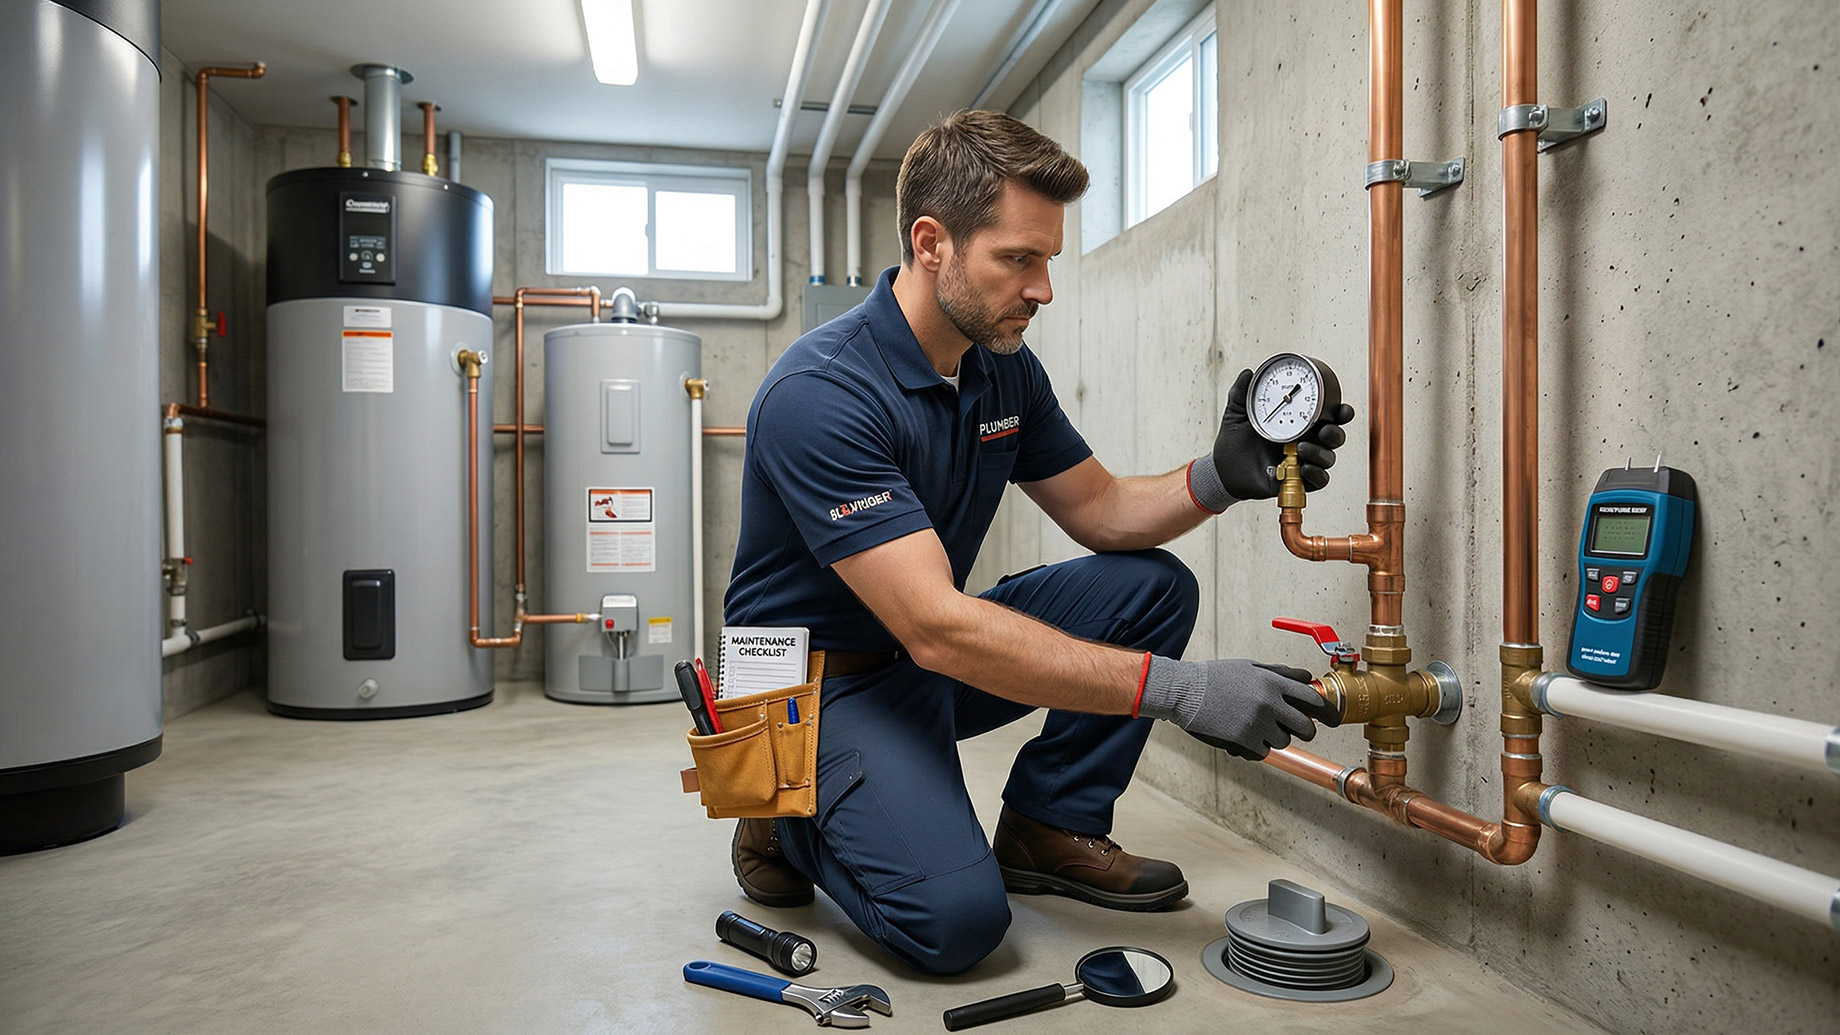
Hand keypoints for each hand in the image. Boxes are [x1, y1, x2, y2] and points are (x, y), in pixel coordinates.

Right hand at [1137, 657, 1341, 760]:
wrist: (1184, 691)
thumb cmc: (1215, 677)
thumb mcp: (1250, 667)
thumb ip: (1280, 674)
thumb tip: (1306, 678)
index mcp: (1273, 682)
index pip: (1312, 700)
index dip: (1327, 713)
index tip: (1333, 720)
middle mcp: (1270, 702)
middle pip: (1306, 728)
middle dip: (1304, 731)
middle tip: (1295, 729)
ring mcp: (1258, 723)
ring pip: (1284, 741)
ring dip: (1275, 737)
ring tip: (1256, 726)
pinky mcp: (1245, 740)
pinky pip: (1264, 751)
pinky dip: (1257, 746)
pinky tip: (1242, 734)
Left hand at [1205, 368, 1355, 502]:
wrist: (1222, 468)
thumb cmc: (1234, 440)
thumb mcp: (1237, 413)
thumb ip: (1241, 392)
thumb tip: (1248, 372)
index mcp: (1299, 422)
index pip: (1328, 416)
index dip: (1342, 412)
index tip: (1342, 409)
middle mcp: (1306, 440)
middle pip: (1335, 436)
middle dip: (1335, 433)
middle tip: (1323, 431)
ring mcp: (1303, 461)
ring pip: (1328, 458)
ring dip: (1321, 453)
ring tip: (1302, 448)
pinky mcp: (1297, 479)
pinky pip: (1319, 480)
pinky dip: (1316, 475)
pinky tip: (1304, 468)